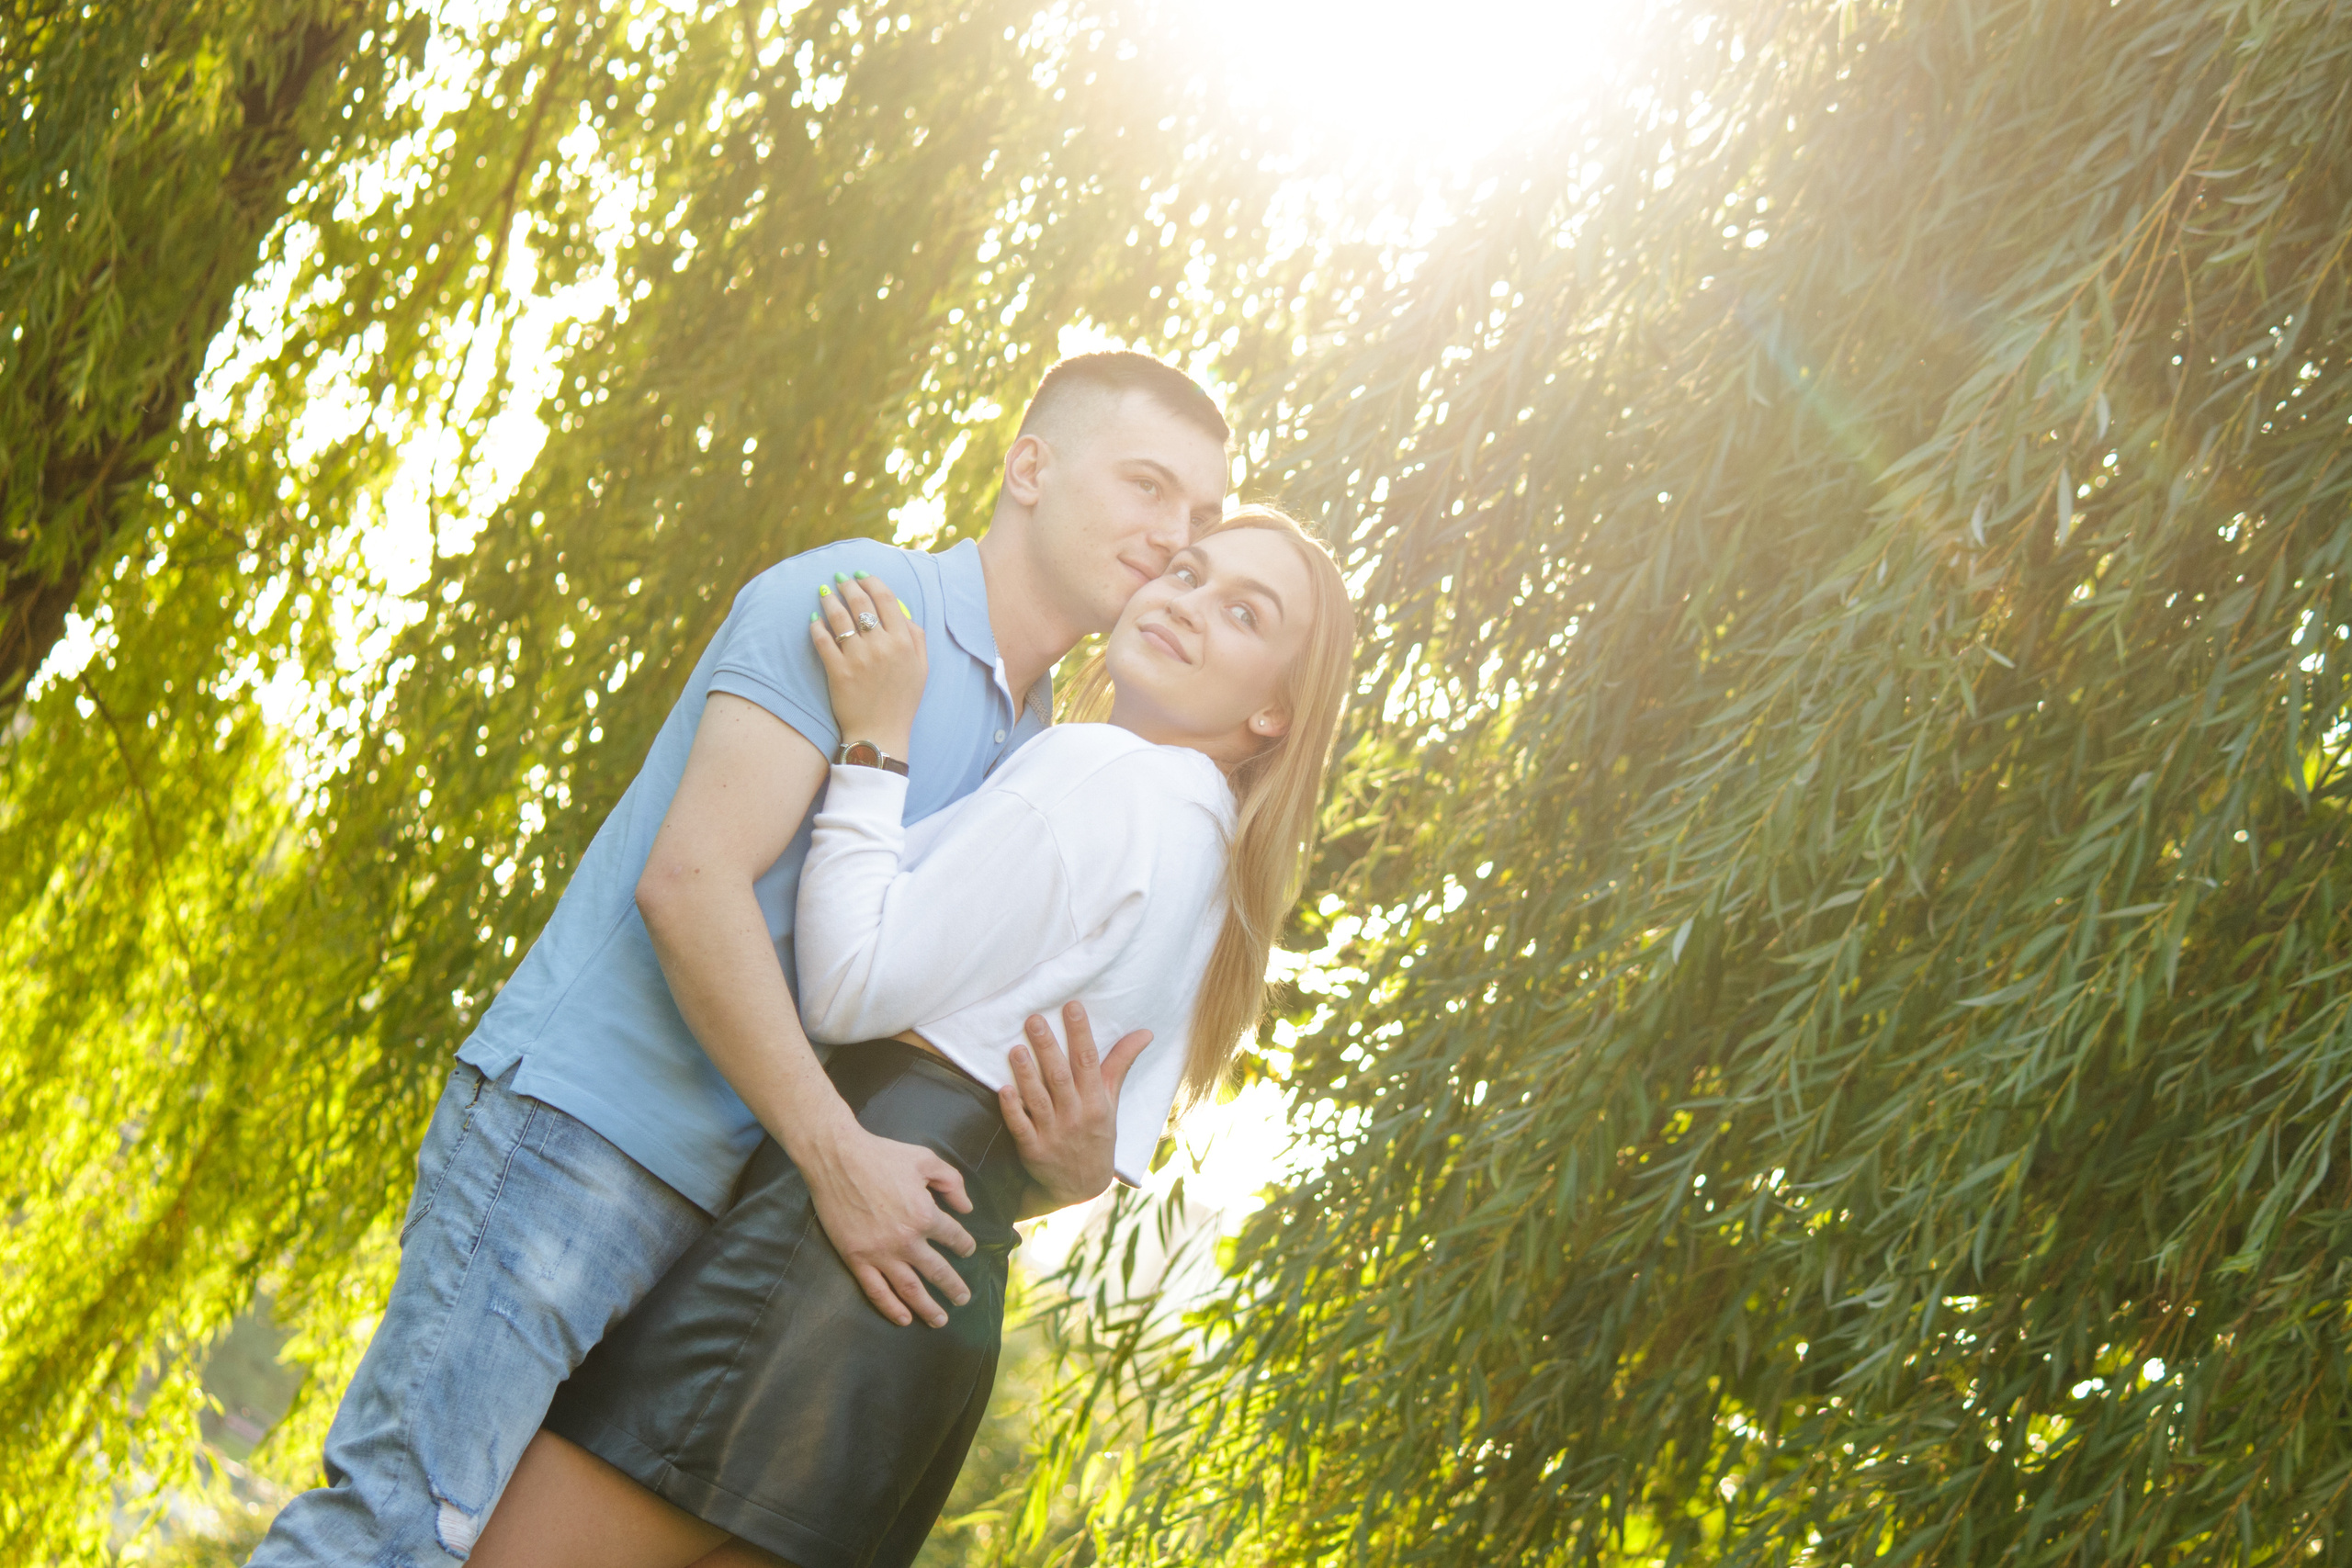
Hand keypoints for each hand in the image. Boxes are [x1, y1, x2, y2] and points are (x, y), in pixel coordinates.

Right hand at [797, 1115, 976, 1327]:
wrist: (836, 1159)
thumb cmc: (882, 1155)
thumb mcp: (925, 1160)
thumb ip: (952, 1182)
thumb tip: (967, 1207)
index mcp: (925, 1215)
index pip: (954, 1238)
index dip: (965, 1246)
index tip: (968, 1251)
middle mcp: (906, 1240)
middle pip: (937, 1271)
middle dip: (954, 1287)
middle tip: (964, 1300)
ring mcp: (880, 1253)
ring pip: (910, 1290)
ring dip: (928, 1308)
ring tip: (940, 1321)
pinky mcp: (856, 1258)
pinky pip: (876, 1290)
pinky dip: (891, 1308)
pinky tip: (903, 1319)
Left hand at [810, 571, 924, 758]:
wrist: (880, 733)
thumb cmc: (902, 701)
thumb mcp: (921, 669)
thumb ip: (917, 638)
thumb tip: (903, 612)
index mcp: (904, 642)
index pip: (886, 599)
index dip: (872, 582)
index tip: (862, 576)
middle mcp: (881, 646)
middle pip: (861, 604)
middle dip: (848, 586)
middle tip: (840, 579)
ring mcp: (858, 659)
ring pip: (839, 618)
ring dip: (830, 601)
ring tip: (825, 593)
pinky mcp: (838, 672)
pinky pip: (823, 641)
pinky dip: (817, 627)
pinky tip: (814, 620)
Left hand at [1000, 1001, 1151, 1213]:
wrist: (1082, 1185)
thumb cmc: (1097, 1135)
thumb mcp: (1112, 1102)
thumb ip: (1120, 1064)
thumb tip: (1144, 1032)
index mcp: (1096, 1102)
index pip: (1088, 1062)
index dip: (1080, 1033)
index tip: (1072, 1007)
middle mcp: (1076, 1116)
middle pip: (1060, 1077)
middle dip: (1047, 1047)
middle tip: (1033, 1019)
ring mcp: (1053, 1134)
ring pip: (1038, 1099)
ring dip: (1026, 1074)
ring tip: (1016, 1049)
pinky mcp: (1033, 1150)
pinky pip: (1021, 1127)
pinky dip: (1012, 1109)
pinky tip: (1003, 1089)